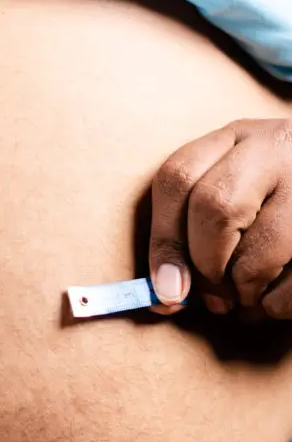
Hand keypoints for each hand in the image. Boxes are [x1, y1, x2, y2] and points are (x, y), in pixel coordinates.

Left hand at [149, 118, 291, 318]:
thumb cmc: (274, 204)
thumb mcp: (237, 191)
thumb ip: (195, 233)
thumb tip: (166, 296)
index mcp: (236, 137)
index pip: (177, 177)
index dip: (164, 241)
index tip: (167, 289)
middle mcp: (276, 148)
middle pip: (214, 208)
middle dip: (205, 266)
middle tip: (216, 298)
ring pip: (258, 251)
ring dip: (245, 290)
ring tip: (251, 298)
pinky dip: (278, 304)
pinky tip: (278, 298)